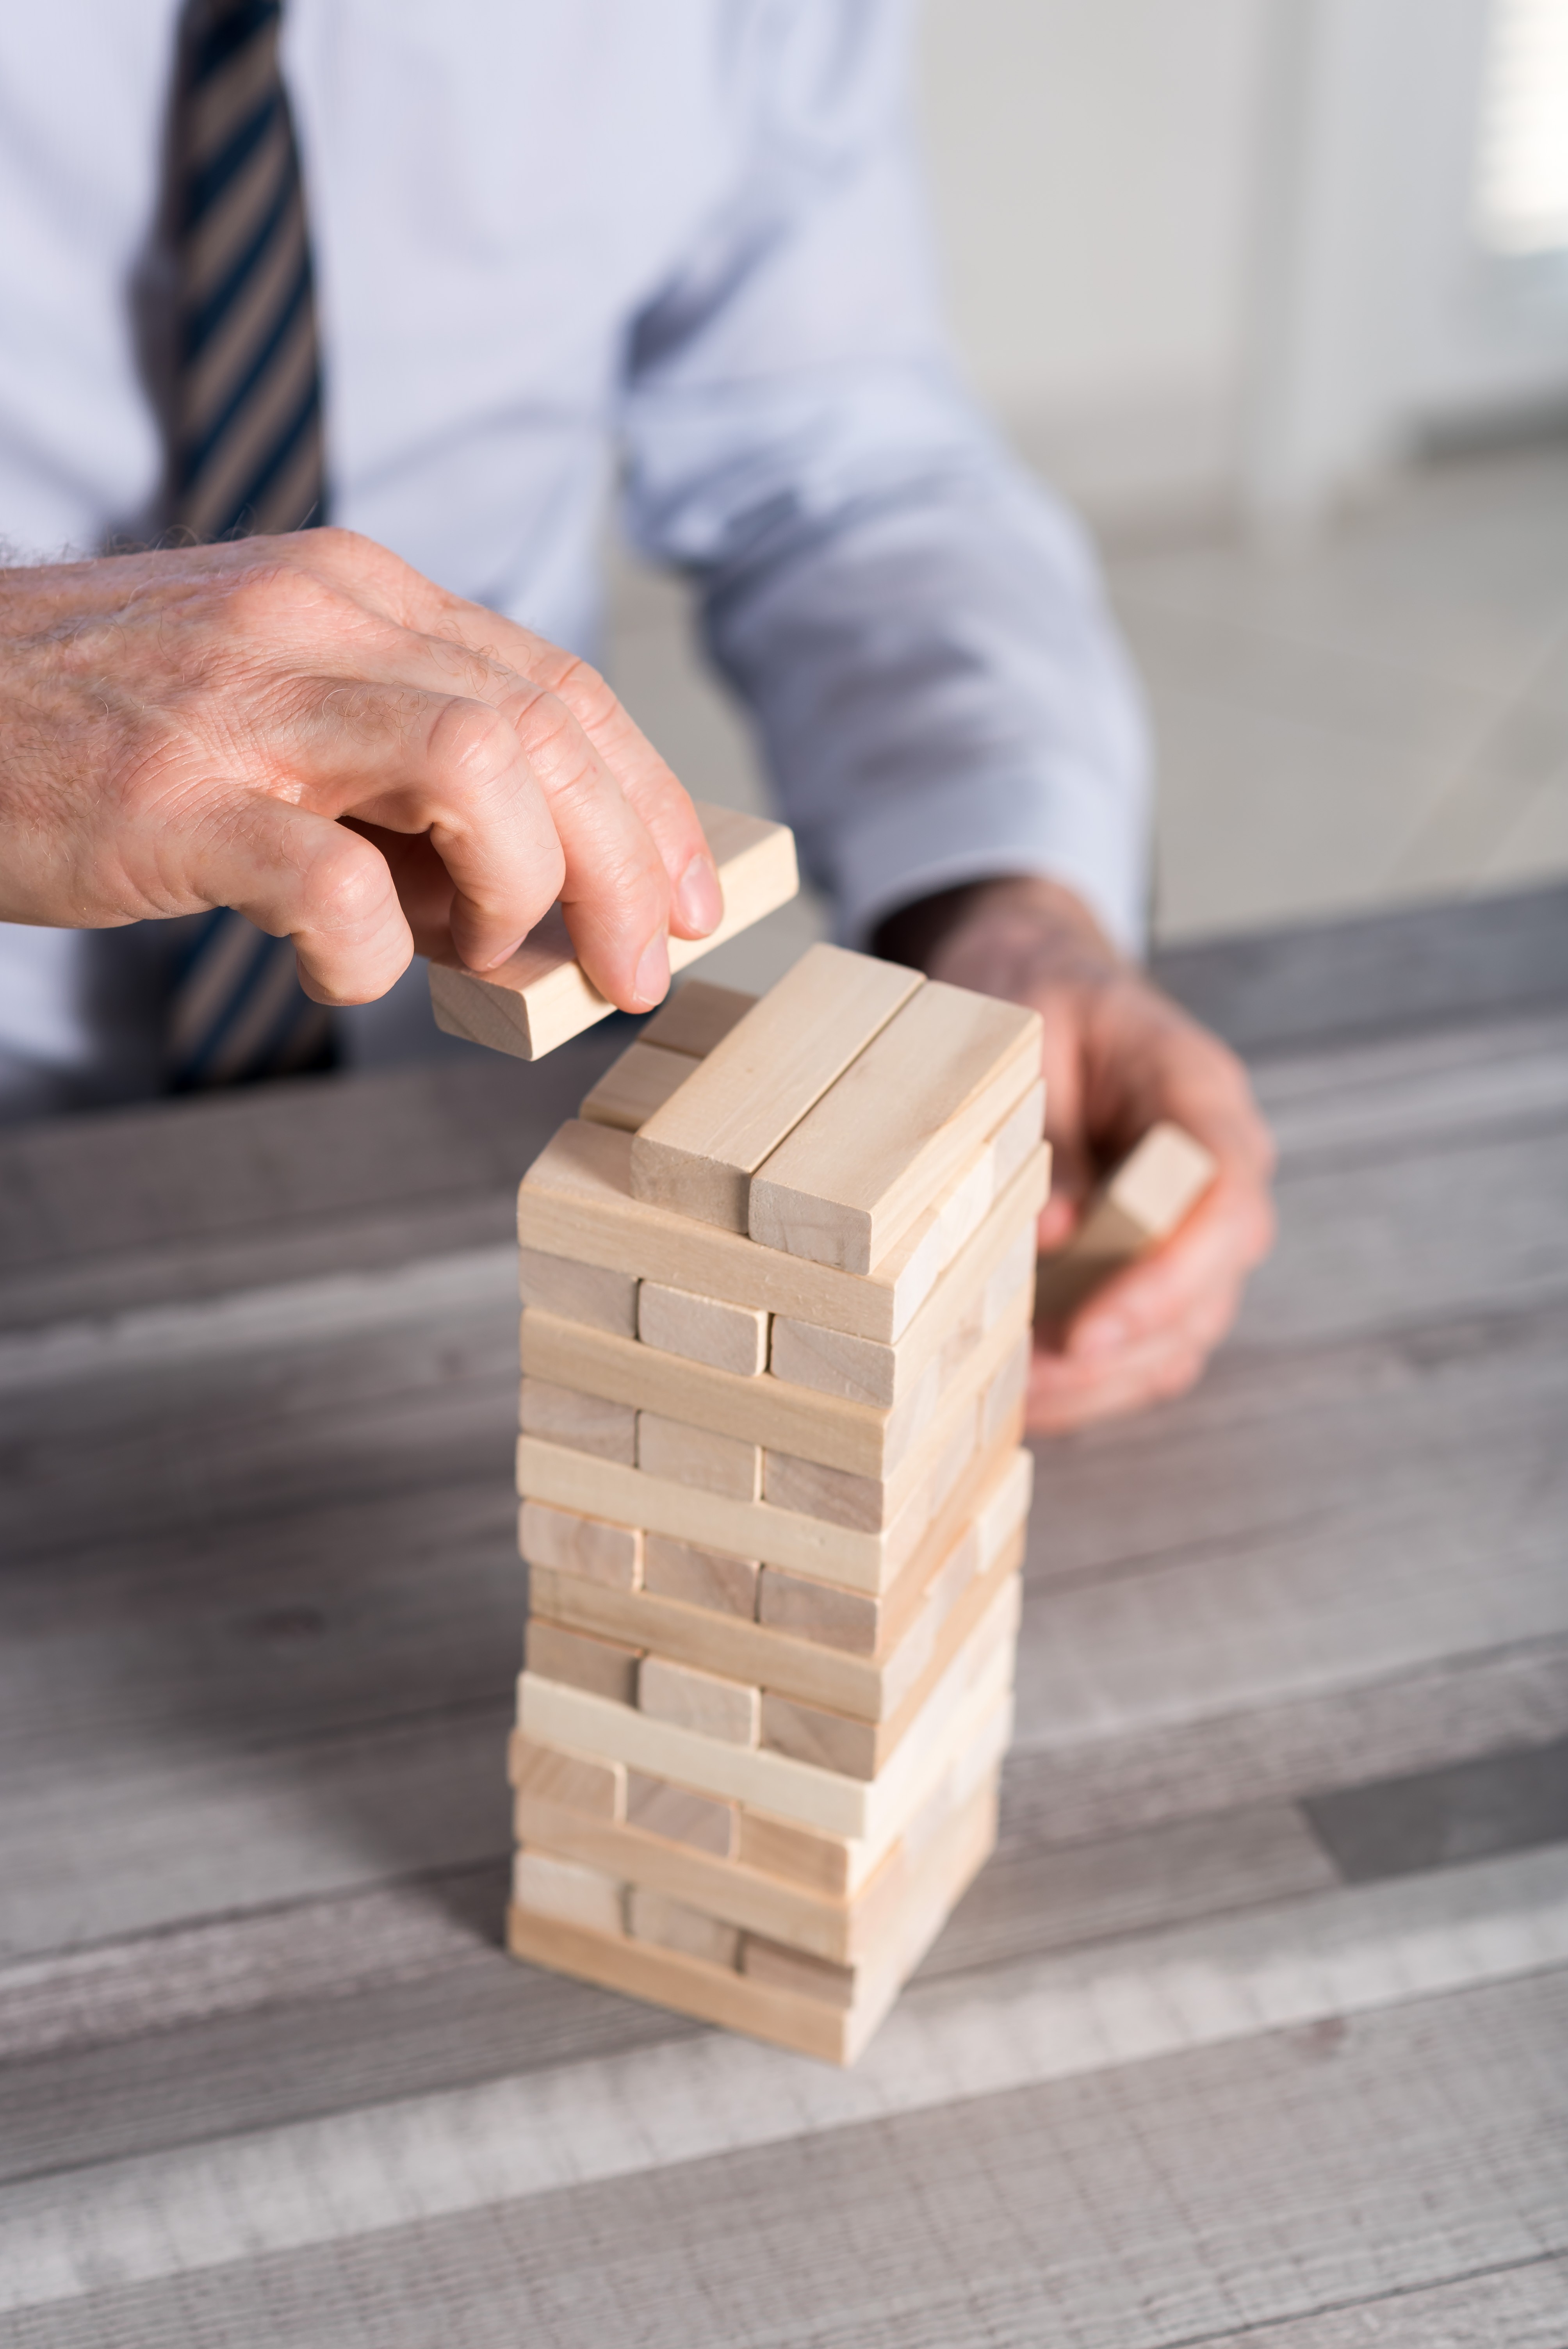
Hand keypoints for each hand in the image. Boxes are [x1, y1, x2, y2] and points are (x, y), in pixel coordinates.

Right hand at [0, 531, 722, 1008]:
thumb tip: (517, 894)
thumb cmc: (103, 717)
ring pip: (478, 769)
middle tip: (637, 968)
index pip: (560, 686)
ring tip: (485, 952)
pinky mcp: (173, 800)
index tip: (690, 897)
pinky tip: (350, 966)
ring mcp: (243, 705)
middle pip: (547, 727)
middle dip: (627, 864)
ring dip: (518, 885)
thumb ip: (398, 775)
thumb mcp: (276, 701)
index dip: (650, 802)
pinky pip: (332, 880)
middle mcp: (316, 624)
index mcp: (356, 595)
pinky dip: (371, 949)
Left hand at [876, 876, 1275, 1431]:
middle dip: (1126, 1346)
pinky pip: (1147, 1341)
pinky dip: (1093, 1380)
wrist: (1043, 982)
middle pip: (1211, 1284)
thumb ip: (1050, 1128)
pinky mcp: (1156, 1260)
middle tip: (1036, 1380)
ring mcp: (1193, 1223)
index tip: (1091, 1327)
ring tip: (1019, 1397)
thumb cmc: (1040, 999)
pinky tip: (1028, 1395)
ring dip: (1104, 1378)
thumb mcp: (1030, 1032)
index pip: (1226, 1201)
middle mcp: (1218, 1170)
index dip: (1169, 1276)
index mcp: (1200, 1096)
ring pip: (1182, 1330)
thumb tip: (1054, 1235)